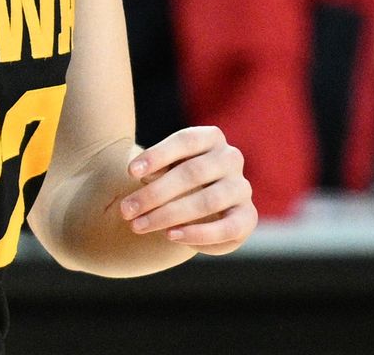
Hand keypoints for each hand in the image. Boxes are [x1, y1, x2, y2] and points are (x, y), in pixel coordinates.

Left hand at [116, 126, 255, 254]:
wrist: (198, 209)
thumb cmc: (174, 181)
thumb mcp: (163, 171)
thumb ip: (156, 170)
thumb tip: (142, 174)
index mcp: (211, 138)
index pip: (185, 140)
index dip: (157, 155)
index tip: (129, 172)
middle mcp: (231, 158)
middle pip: (193, 172)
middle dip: (155, 193)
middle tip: (125, 210)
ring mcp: (242, 187)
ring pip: (207, 201)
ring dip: (169, 215)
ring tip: (140, 225)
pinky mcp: (247, 217)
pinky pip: (227, 228)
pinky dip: (198, 233)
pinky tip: (171, 236)